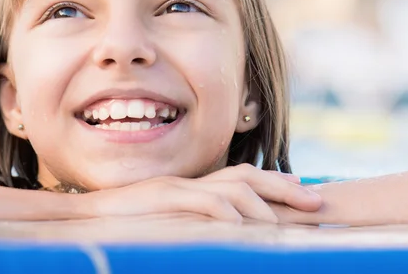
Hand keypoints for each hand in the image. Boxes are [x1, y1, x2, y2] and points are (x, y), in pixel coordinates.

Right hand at [86, 164, 321, 222]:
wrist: (91, 212)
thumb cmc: (128, 221)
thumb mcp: (169, 220)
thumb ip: (196, 220)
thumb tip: (228, 231)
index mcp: (196, 185)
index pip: (242, 176)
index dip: (276, 181)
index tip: (303, 189)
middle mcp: (192, 182)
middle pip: (246, 176)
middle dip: (284, 188)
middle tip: (316, 203)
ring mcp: (179, 188)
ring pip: (231, 187)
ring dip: (263, 205)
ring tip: (285, 225)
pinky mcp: (164, 197)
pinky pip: (202, 202)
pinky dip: (226, 213)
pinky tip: (243, 227)